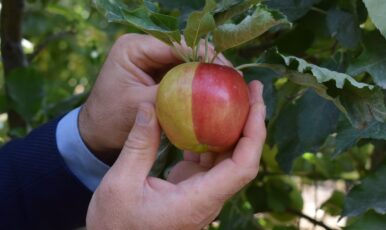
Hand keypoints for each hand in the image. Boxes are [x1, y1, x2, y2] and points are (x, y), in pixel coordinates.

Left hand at [79, 34, 230, 163]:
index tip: (227, 70)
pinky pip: (181, 75)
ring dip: (206, 73)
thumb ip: (172, 95)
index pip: (176, 44)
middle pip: (184, 50)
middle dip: (210, 64)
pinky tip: (215, 93)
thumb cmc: (110, 121)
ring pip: (186, 61)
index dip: (205, 55)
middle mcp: (143, 48)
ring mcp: (150, 60)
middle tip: (234, 78)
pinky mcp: (156, 73)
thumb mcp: (141, 107)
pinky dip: (197, 84)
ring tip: (230, 85)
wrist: (96, 134)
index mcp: (134, 47)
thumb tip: (207, 91)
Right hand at [86, 81, 265, 229]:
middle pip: (243, 157)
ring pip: (229, 158)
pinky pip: (210, 161)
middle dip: (251, 121)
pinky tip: (204, 118)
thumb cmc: (115, 224)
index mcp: (198, 200)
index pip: (243, 166)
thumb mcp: (121, 183)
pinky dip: (211, 138)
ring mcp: (202, 193)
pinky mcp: (193, 189)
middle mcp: (208, 198)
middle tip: (250, 87)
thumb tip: (148, 106)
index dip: (254, 132)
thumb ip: (138, 145)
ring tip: (232, 97)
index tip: (255, 102)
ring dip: (233, 127)